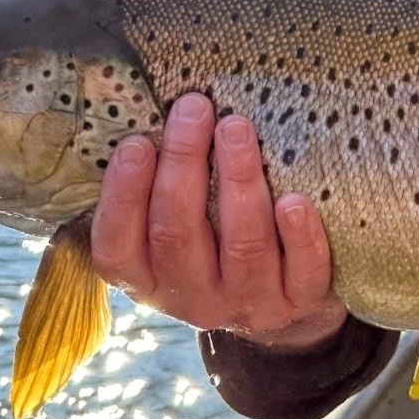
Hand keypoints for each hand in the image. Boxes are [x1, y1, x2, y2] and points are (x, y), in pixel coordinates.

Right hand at [91, 92, 346, 349]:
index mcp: (147, 279)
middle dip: (184, 164)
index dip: (123, 196)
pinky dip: (299, 236)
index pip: (117, 247)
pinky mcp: (299, 303)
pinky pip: (301, 273)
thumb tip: (155, 113)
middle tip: (194, 108)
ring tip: (236, 128)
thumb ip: (159, 190)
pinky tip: (295, 201)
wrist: (282, 310)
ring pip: (242, 246)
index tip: (137, 142)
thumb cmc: (216, 245)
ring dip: (239, 181)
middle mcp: (192, 298)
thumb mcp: (175, 230)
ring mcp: (248, 304)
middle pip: (178, 234)